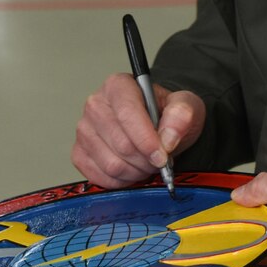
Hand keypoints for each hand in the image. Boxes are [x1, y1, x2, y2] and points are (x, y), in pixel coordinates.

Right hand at [72, 73, 205, 187]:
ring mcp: (84, 130)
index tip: (163, 155)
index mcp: (118, 85)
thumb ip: (182, 114)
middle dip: (146, 159)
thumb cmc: (167, 115)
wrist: (158, 127)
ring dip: (135, 172)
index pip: (127, 113)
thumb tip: (168, 137)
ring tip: (145, 163)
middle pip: (121, 143)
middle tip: (159, 160)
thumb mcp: (187, 106)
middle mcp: (96, 104)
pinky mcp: (79, 153)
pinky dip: (121, 181)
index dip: (147, 140)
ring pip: (111, 164)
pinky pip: (99, 176)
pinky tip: (131, 169)